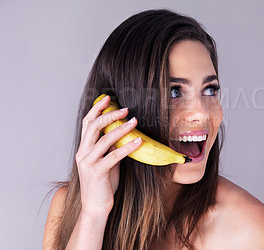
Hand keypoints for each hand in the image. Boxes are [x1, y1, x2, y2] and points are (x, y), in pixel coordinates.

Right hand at [75, 95, 141, 215]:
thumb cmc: (103, 184)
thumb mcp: (106, 162)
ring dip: (121, 128)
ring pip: (104, 139)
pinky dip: (128, 147)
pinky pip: (114, 156)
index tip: (107, 98)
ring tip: (135, 121)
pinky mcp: (97, 172)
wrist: (96, 207)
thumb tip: (123, 134)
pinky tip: (139, 141)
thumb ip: (110, 149)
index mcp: (83, 149)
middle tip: (126, 109)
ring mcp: (88, 162)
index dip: (96, 109)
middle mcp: (83, 153)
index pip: (87, 123)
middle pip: (94, 126)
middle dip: (110, 114)